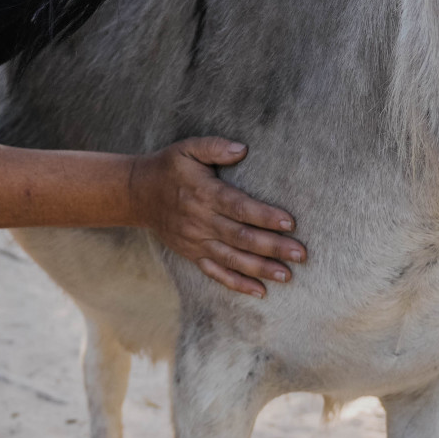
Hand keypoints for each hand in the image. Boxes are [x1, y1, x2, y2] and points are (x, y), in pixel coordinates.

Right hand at [128, 136, 304, 295]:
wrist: (137, 194)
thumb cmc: (169, 167)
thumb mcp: (188, 148)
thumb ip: (214, 146)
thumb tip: (242, 149)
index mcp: (204, 193)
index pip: (239, 207)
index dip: (264, 216)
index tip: (289, 222)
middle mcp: (201, 221)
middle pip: (241, 237)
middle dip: (272, 247)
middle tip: (300, 254)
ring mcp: (196, 241)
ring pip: (232, 259)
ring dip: (260, 269)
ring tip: (286, 276)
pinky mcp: (192, 254)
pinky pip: (216, 273)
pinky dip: (237, 283)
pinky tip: (259, 291)